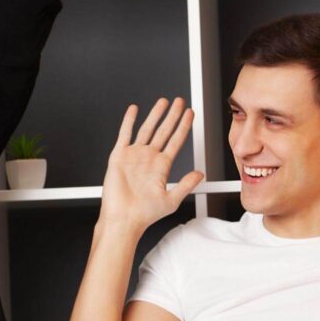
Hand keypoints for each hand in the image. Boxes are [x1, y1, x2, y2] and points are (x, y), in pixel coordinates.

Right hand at [100, 98, 203, 234]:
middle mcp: (149, 158)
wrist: (123, 219)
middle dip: (172, 115)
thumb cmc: (144, 214)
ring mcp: (134, 155)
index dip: (183, 126)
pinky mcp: (119, 156)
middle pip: (163, 131)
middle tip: (179, 101)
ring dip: (155, 114)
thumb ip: (186, 185)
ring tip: (163, 101)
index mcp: (162, 167)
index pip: (176, 141)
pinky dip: (128, 121)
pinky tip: (133, 109)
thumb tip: (200, 174)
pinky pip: (124, 134)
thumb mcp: (172, 200)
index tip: (190, 114)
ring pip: (147, 129)